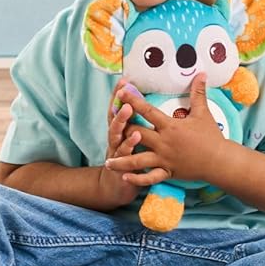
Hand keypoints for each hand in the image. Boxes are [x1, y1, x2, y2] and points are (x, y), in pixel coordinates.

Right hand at [99, 79, 141, 206]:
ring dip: (121, 124)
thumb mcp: (133, 138)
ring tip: (128, 112)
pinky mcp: (121, 167)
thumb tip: (148, 102)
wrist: (118, 185)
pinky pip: (125, 157)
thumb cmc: (130, 158)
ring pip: (117, 136)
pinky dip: (127, 149)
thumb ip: (139, 121)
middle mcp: (116, 139)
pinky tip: (134, 141)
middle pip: (116, 119)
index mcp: (121, 130)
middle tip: (125, 94)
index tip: (124, 81)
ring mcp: (117, 152)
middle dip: (120, 106)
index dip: (120, 96)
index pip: (119, 109)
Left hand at [105, 72, 226, 185]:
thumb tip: (201, 73)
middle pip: (136, 135)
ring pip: (138, 161)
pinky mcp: (168, 172)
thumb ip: (198, 93)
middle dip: (122, 130)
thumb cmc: (211, 137)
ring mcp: (164, 159)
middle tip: (110, 126)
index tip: (121, 92)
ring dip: (122, 161)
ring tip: (108, 162)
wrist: (219, 161)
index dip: (133, 100)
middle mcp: (164, 143)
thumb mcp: (204, 113)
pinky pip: (150, 178)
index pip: (147, 111)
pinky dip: (137, 179)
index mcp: (170, 126)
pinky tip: (126, 177)